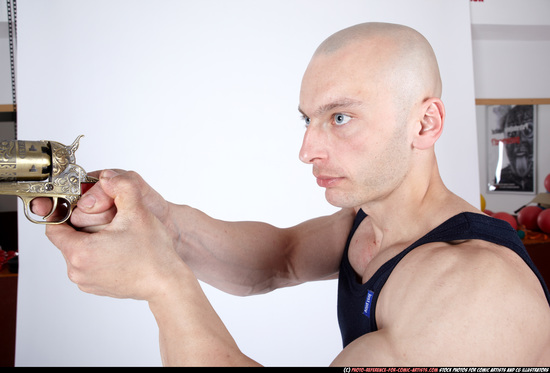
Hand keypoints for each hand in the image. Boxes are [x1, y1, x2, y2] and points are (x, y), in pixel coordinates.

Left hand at [45, 170, 184, 300]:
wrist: (166, 283)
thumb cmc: (153, 254)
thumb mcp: (137, 212)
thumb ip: (122, 188)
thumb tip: (108, 177)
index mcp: (80, 252)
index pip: (55, 226)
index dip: (66, 211)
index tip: (80, 205)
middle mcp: (78, 271)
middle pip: (67, 238)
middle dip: (83, 225)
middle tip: (107, 220)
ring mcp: (86, 282)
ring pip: (78, 251)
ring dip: (90, 240)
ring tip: (115, 235)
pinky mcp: (96, 287)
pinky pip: (88, 265)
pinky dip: (98, 255)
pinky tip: (118, 249)